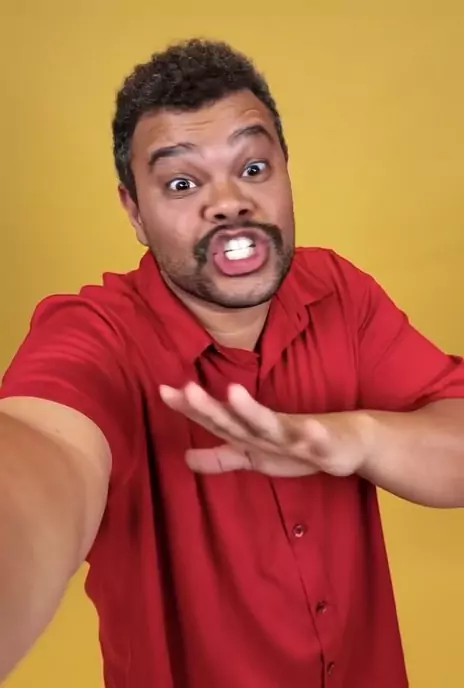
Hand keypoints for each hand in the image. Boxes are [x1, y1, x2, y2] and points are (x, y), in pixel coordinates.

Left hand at [159, 382, 370, 477]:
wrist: (346, 441)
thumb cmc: (295, 447)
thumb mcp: (254, 458)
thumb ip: (222, 458)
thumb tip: (185, 458)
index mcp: (250, 431)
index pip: (215, 419)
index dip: (190, 408)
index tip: (162, 391)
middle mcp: (267, 428)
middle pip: (234, 418)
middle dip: (211, 406)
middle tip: (186, 389)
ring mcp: (295, 434)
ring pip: (270, 423)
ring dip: (252, 409)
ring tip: (233, 393)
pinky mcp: (323, 444)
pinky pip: (317, 441)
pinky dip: (313, 435)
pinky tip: (310, 428)